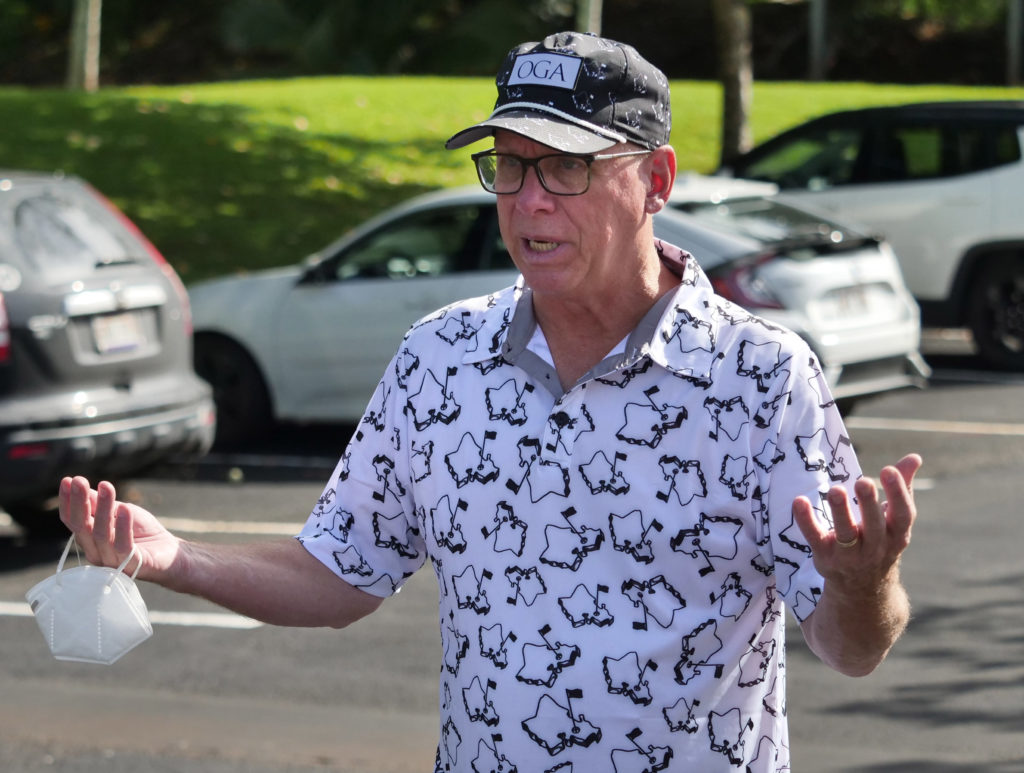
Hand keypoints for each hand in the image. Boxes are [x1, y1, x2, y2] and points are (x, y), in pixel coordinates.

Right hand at [58, 476, 180, 580]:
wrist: (170, 554)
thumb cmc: (142, 531)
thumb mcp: (120, 511)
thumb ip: (99, 503)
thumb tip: (78, 484)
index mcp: (89, 539)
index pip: (72, 521)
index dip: (68, 502)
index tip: (67, 480)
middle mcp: (95, 552)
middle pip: (82, 527)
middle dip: (79, 502)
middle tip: (79, 481)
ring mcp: (111, 561)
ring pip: (102, 535)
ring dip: (103, 509)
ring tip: (106, 487)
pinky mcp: (131, 566)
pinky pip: (123, 546)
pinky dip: (123, 527)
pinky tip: (125, 509)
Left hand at [793, 454, 920, 594]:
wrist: (863, 589)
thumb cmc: (879, 542)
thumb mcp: (893, 520)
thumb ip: (902, 488)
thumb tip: (915, 457)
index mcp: (896, 535)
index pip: (902, 515)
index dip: (899, 494)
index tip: (889, 470)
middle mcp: (875, 548)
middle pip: (874, 526)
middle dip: (869, 504)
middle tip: (863, 481)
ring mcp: (850, 556)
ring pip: (845, 535)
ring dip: (840, 512)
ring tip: (835, 490)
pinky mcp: (825, 559)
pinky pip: (815, 539)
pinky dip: (806, 522)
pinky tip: (799, 501)